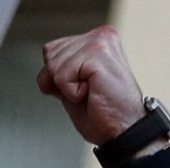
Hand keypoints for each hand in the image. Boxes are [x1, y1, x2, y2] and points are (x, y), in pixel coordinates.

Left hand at [37, 25, 145, 145]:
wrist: (124, 130)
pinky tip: (92, 93)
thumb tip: (44, 67)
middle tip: (88, 91)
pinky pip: (61, 76)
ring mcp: (100, 41)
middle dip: (60, 81)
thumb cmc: (103, 113)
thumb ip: (59, 70)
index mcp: (97, 38)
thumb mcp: (72, 86)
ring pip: (53, 65)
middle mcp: (101, 35)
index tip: (82, 87)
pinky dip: (71, 93)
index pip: (51, 50)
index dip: (56, 76)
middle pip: (49, 54)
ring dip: (67, 88)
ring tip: (92, 92)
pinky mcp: (97, 54)